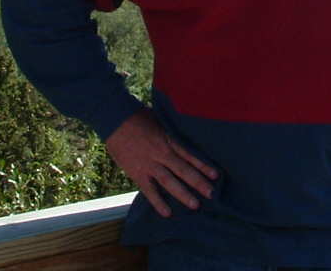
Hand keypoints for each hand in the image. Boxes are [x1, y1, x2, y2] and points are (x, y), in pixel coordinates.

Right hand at [104, 109, 218, 217]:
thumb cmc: (138, 116)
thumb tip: (185, 136)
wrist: (114, 118)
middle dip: (198, 182)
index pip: (189, 155)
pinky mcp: (137, 172)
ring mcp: (149, 164)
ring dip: (182, 194)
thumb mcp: (160, 120)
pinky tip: (167, 213)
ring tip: (195, 205)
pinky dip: (158, 202)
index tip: (215, 175)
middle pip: (183, 170)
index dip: (203, 165)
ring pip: (169, 182)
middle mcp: (161, 153)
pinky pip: (149, 190)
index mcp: (168, 139)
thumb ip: (172, 131)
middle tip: (211, 194)